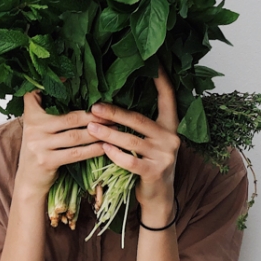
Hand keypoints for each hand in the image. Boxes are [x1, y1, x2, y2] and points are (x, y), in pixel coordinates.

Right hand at [16, 90, 107, 194]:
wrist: (29, 181)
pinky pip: (76, 153)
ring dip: (97, 132)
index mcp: (31, 116)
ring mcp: (39, 145)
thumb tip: (71, 90)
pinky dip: (92, 150)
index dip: (56, 85)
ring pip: (75, 136)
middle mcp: (33, 128)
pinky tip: (105, 147)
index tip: (72, 76)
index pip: (38, 95)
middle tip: (112, 113)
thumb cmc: (39, 150)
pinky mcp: (47, 161)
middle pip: (70, 118)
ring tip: (114, 129)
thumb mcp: (37, 128)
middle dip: (94, 116)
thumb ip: (47, 111)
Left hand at [87, 65, 179, 212]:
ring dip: (108, 134)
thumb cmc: (149, 164)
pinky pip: (130, 161)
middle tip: (93, 107)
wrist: (159, 198)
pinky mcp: (155, 172)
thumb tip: (112, 105)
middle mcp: (171, 138)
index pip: (168, 97)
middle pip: (139, 120)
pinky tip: (102, 149)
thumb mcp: (151, 142)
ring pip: (131, 141)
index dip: (161, 79)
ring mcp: (165, 156)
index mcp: (170, 126)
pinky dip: (114, 155)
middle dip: (114, 113)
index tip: (153, 62)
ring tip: (89, 128)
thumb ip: (140, 125)